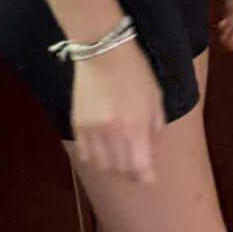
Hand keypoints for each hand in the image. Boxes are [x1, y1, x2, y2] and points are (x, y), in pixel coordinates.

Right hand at [71, 38, 164, 183]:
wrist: (103, 53)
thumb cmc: (136, 74)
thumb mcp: (156, 100)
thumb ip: (155, 131)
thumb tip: (152, 155)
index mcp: (135, 127)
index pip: (140, 168)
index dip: (147, 178)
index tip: (151, 179)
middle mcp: (112, 134)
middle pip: (121, 170)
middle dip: (132, 172)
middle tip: (138, 165)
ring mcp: (91, 131)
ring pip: (102, 166)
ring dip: (114, 167)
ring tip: (121, 156)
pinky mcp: (77, 125)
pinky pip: (85, 154)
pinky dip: (96, 158)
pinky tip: (104, 149)